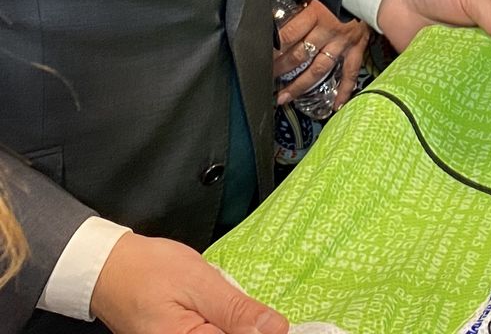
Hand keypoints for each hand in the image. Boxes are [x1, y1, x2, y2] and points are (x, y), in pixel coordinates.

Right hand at [91, 233, 286, 333]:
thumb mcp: (199, 282)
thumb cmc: (147, 270)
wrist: (108, 268)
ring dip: (234, 325)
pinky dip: (220, 324)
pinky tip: (219, 312)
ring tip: (226, 305)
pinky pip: (209, 333)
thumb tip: (276, 328)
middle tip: (241, 305)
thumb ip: (237, 310)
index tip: (275, 322)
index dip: (261, 331)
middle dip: (246, 327)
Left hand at [272, 0, 369, 107]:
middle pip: (299, 55)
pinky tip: (335, 104)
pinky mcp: (357, 49)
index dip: (273, 49)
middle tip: (266, 81)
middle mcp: (328, 32)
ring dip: (300, 85)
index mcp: (316, 14)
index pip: (288, 35)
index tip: (260, 59)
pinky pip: (350, 72)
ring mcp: (343, 43)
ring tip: (284, 97)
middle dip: (280, 69)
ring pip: (318, 69)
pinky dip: (344, 89)